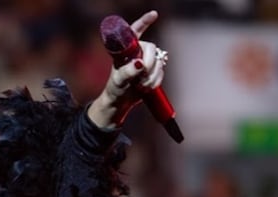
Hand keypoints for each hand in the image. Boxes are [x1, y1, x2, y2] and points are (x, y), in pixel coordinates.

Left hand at [87, 10, 166, 129]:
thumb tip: (140, 64)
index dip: (145, 21)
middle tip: (142, 76)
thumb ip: (128, 72)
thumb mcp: (119, 80)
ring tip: (140, 85)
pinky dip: (156, 80)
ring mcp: (147, 60)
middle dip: (150, 63)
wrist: (120, 101)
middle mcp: (138, 51)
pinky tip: (146, 86)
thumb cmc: (115, 88)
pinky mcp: (153, 70)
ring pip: (158, 62)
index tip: (154, 14)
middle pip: (152, 48)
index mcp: (126, 49)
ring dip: (152, 76)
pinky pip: (161, 72)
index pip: (135, 30)